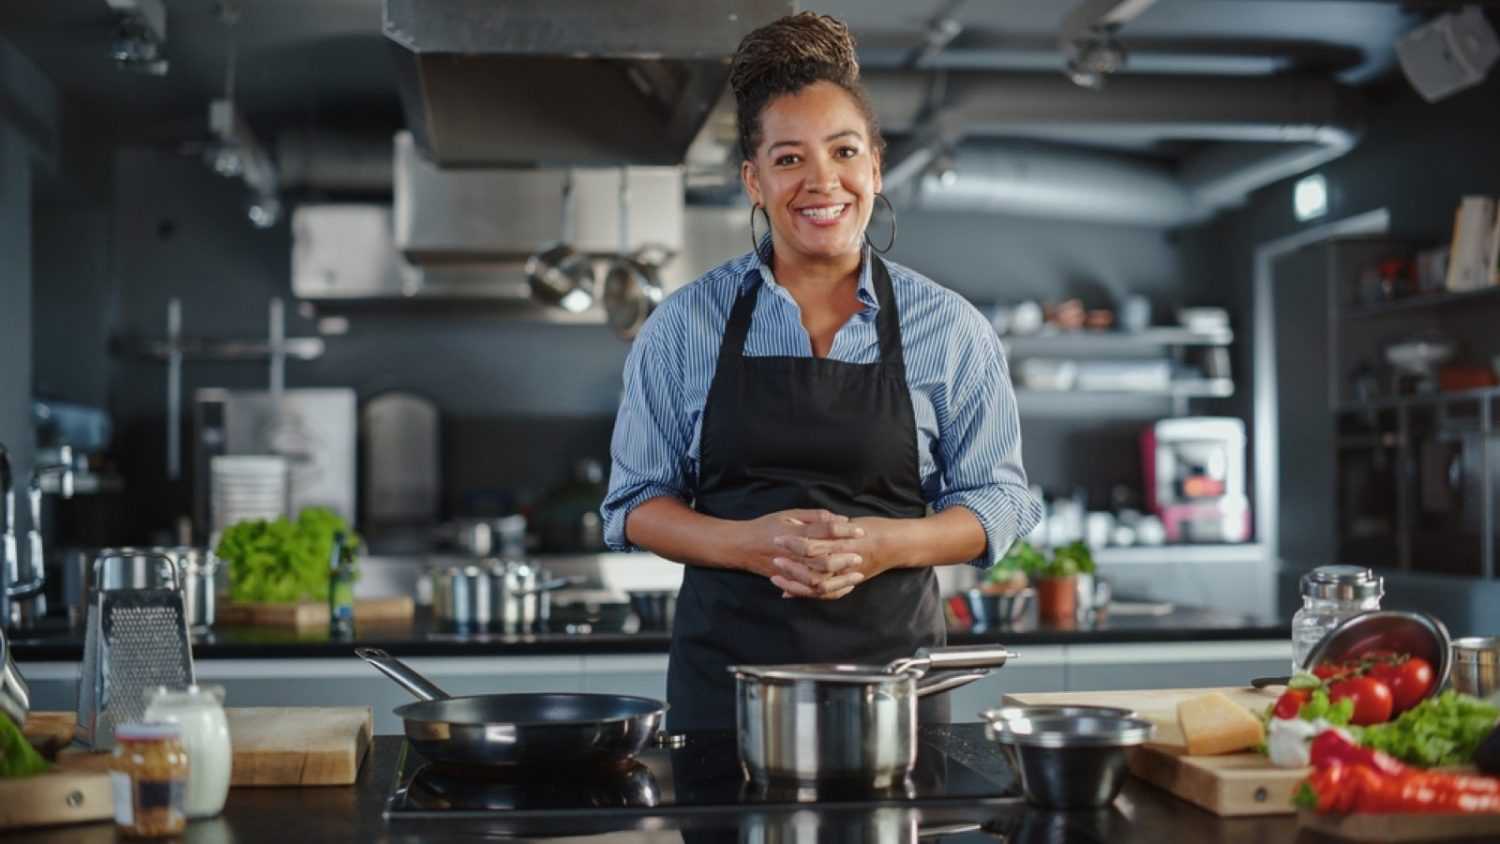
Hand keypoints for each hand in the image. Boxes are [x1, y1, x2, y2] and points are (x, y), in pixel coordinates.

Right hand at [730, 509, 860, 579]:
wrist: (742, 545)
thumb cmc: (767, 526)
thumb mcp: (788, 514)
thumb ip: (813, 516)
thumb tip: (838, 518)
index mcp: (795, 534)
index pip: (825, 531)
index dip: (845, 530)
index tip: (860, 530)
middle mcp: (793, 554)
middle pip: (824, 559)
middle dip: (845, 558)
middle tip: (860, 556)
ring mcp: (790, 570)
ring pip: (819, 580)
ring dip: (840, 578)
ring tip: (856, 575)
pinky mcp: (788, 582)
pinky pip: (810, 592)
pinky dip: (828, 591)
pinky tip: (842, 587)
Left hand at [770, 517, 896, 599]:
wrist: (898, 544)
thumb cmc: (873, 528)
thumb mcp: (849, 522)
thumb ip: (828, 526)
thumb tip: (803, 524)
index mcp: (842, 539)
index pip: (813, 542)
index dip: (794, 542)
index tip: (778, 538)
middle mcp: (844, 558)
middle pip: (812, 566)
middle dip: (791, 565)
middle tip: (774, 561)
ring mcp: (847, 573)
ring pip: (817, 584)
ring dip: (795, 583)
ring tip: (776, 580)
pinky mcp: (849, 582)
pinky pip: (826, 593)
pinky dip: (807, 594)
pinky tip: (789, 593)